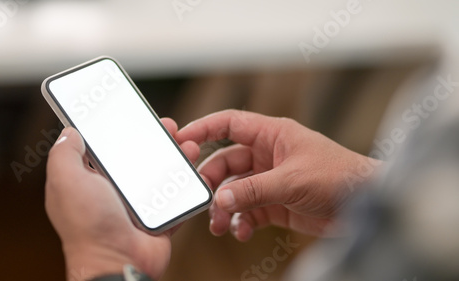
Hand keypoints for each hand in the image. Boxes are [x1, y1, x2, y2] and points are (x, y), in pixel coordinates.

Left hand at [45, 118, 199, 280]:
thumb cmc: (89, 226)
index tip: (134, 113)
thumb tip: (69, 132)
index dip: (120, 128)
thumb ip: (64, 154)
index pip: (106, 147)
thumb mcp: (66, 182)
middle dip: (156, 138)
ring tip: (187, 144)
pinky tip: (195, 169)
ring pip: (161, 172)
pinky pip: (176, 195)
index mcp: (91, 179)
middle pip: (139, 156)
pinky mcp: (159, 216)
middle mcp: (115, 190)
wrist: (119, 262)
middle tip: (168, 127)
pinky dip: (187, 182)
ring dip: (176, 155)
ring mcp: (138, 204)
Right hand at [176, 110, 378, 239]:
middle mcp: (268, 155)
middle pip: (226, 162)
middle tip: (203, 200)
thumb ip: (253, 190)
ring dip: (224, 207)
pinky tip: (242, 231)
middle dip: (212, 182)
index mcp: (273, 135)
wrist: (365, 205)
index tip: (182, 139)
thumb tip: (221, 200)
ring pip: (235, 190)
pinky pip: (248, 210)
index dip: (204, 128)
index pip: (230, 124)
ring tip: (219, 224)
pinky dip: (241, 221)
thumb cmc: (340, 176)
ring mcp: (270, 179)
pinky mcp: (276, 202)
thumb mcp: (292, 180)